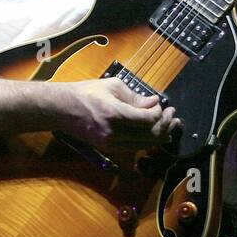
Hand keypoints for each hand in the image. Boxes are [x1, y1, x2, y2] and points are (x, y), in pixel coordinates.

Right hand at [54, 78, 180, 156]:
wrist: (62, 109)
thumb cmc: (87, 92)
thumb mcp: (113, 87)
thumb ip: (136, 97)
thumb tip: (154, 103)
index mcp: (115, 114)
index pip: (148, 120)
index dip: (160, 115)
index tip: (165, 107)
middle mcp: (114, 133)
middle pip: (149, 136)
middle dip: (165, 126)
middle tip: (174, 117)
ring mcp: (110, 144)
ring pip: (143, 145)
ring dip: (159, 136)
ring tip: (170, 126)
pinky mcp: (108, 149)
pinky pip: (134, 147)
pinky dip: (146, 141)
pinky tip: (153, 133)